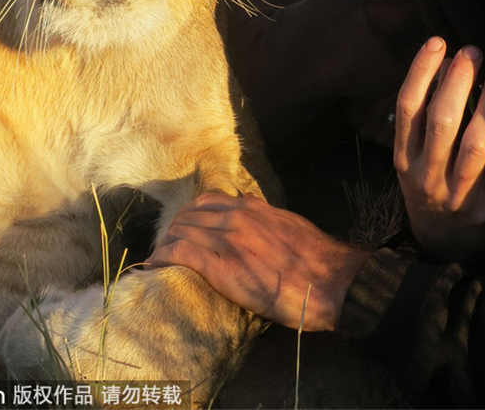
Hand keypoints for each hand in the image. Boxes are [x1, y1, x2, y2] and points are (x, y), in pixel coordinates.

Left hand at [148, 193, 367, 330]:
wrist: (330, 282)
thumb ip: (267, 215)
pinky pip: (181, 253)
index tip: (183, 227)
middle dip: (173, 230)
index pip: (208, 201)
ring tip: (156, 258)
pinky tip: (153, 266)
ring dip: (165, 244)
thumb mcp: (290, 224)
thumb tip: (251, 205)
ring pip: (181, 231)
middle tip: (165, 247)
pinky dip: (163, 257)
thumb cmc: (317, 260)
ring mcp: (228, 240)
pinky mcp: (223, 266)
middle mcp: (237, 218)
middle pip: (190, 215)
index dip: (190, 215)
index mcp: (253, 209)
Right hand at [394, 37, 484, 259]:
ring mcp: (459, 194)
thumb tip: (441, 68)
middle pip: (441, 122)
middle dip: (457, 82)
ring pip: (475, 145)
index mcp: (404, 159)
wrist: (442, 248)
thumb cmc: (427, 189)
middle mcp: (427, 175)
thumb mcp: (410, 160)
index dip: (421, 72)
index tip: (437, 43)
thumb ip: (419, 124)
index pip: (408, 108)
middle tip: (472, 52)